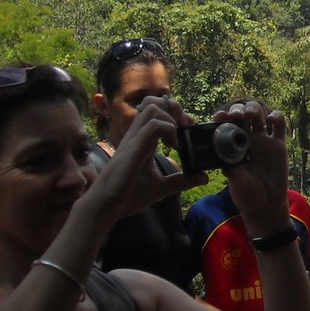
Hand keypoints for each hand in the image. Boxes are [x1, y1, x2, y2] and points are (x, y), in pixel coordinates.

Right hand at [90, 95, 207, 223]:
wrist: (107, 207)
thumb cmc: (127, 195)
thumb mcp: (161, 187)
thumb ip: (181, 181)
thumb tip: (202, 177)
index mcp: (142, 141)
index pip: (156, 112)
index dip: (175, 115)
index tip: (188, 129)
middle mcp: (137, 136)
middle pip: (153, 102)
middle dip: (175, 109)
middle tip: (186, 128)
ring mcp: (134, 140)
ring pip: (152, 108)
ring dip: (172, 118)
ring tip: (178, 138)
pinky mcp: (134, 148)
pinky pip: (153, 125)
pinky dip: (169, 130)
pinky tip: (173, 146)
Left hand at [214, 101, 289, 231]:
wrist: (267, 203)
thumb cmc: (247, 195)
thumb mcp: (238, 187)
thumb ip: (234, 177)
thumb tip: (229, 167)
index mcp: (231, 146)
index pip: (224, 126)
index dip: (222, 117)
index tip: (220, 115)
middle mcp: (246, 140)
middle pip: (241, 115)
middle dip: (238, 110)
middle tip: (237, 115)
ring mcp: (263, 141)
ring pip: (259, 115)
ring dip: (254, 109)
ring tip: (252, 114)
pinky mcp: (278, 144)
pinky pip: (279, 125)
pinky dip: (277, 117)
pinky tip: (272, 119)